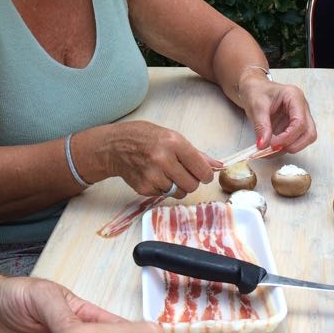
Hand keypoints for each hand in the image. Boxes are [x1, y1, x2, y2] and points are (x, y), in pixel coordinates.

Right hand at [88, 120, 220, 196]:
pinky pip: (163, 195)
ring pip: (179, 192)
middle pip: (192, 185)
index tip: (203, 174)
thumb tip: (218, 166)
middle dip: (191, 181)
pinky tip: (153, 175)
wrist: (116, 146)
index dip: (206, 175)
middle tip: (182, 172)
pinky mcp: (144, 188)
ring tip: (166, 172)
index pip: (201, 169)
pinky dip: (162, 188)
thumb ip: (196, 154)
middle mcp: (163, 160)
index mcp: (174, 143)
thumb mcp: (172, 137)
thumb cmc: (146, 138)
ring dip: (177, 186)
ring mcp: (152, 175)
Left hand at [240, 76, 316, 152]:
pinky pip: (295, 140)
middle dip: (293, 145)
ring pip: (305, 139)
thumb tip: (263, 145)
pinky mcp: (294, 126)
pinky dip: (284, 147)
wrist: (253, 88)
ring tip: (270, 150)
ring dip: (289, 147)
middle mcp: (301, 107)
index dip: (288, 137)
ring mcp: (300, 117)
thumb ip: (261, 126)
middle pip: (309, 132)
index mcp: (294, 97)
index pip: (300, 122)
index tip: (272, 144)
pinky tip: (270, 149)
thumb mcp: (256, 106)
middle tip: (274, 149)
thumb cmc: (256, 91)